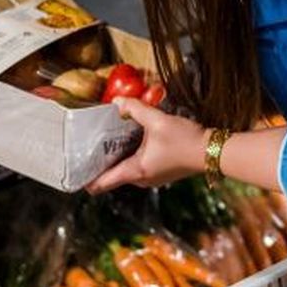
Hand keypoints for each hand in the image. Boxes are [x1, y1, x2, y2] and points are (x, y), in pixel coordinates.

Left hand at [87, 100, 206, 193]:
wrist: (213, 151)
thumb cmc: (185, 140)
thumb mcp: (158, 120)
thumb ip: (135, 109)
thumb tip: (117, 102)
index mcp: (135, 171)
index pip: (101, 184)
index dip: (84, 179)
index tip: (72, 170)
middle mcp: (141, 179)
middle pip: (112, 175)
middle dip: (101, 161)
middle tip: (90, 143)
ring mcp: (151, 178)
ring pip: (126, 169)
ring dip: (118, 156)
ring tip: (109, 137)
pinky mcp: (160, 172)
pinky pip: (138, 165)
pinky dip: (132, 154)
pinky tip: (134, 138)